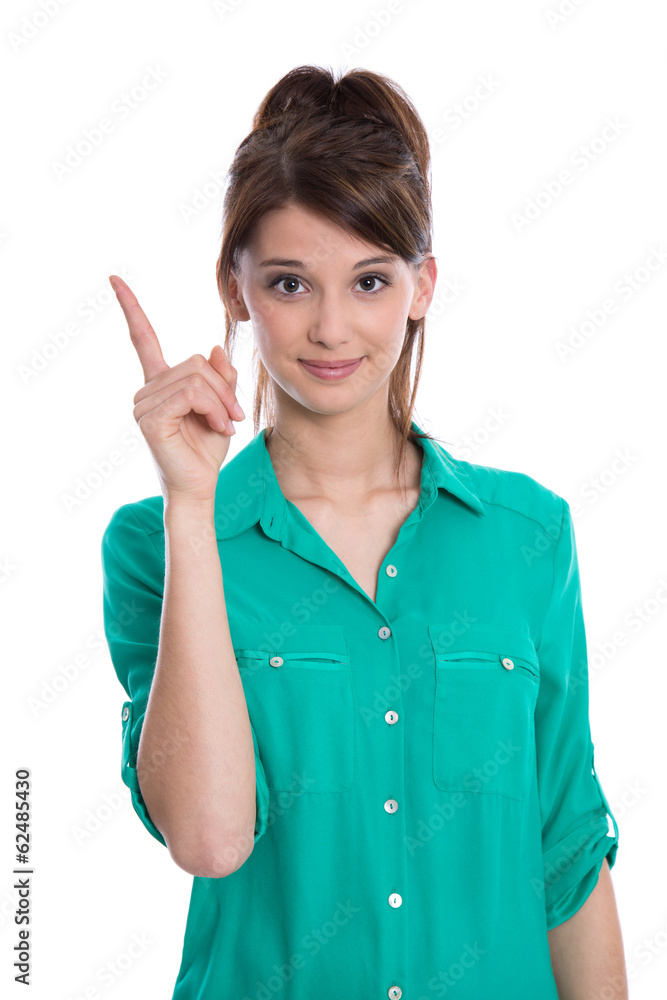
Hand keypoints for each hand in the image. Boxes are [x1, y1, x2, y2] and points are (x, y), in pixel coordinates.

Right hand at [109, 274, 244, 504]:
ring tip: (226, 425)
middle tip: (235, 415)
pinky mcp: (150, 419)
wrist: (200, 486)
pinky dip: (213, 409)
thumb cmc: (206, 449)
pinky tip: (219, 427)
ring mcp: (143, 404)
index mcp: (159, 384)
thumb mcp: (222, 405)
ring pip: (196, 378)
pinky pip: (190, 395)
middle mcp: (146, 390)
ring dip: (222, 402)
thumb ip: (219, 377)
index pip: (142, 339)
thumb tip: (214, 348)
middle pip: (194, 362)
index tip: (114, 278)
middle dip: (223, 387)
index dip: (131, 308)